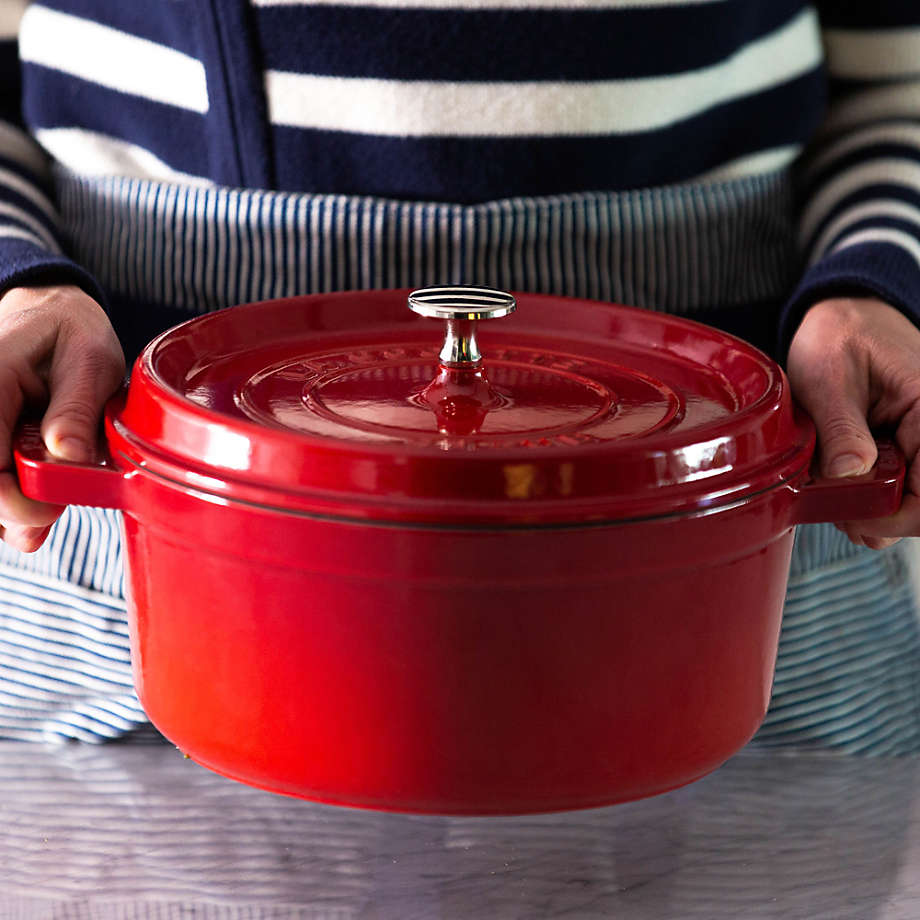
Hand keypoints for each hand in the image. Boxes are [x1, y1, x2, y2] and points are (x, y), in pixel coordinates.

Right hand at [0, 284, 123, 551]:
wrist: (52, 315)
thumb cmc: (72, 333)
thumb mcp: (88, 360)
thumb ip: (76, 410)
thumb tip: (70, 456)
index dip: (15, 499)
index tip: (52, 508)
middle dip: (16, 510)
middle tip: (53, 512)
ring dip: (15, 510)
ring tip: (48, 507)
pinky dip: (17, 499)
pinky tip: (40, 501)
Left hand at [787, 296, 919, 549]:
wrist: (842, 318)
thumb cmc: (839, 337)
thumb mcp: (828, 378)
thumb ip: (841, 428)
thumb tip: (850, 473)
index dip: (898, 515)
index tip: (856, 520)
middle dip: (882, 518)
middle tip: (837, 513)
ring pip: (911, 500)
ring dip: (873, 510)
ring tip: (834, 497)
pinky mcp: (907, 448)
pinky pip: (898, 487)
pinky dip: (868, 496)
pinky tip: (841, 488)